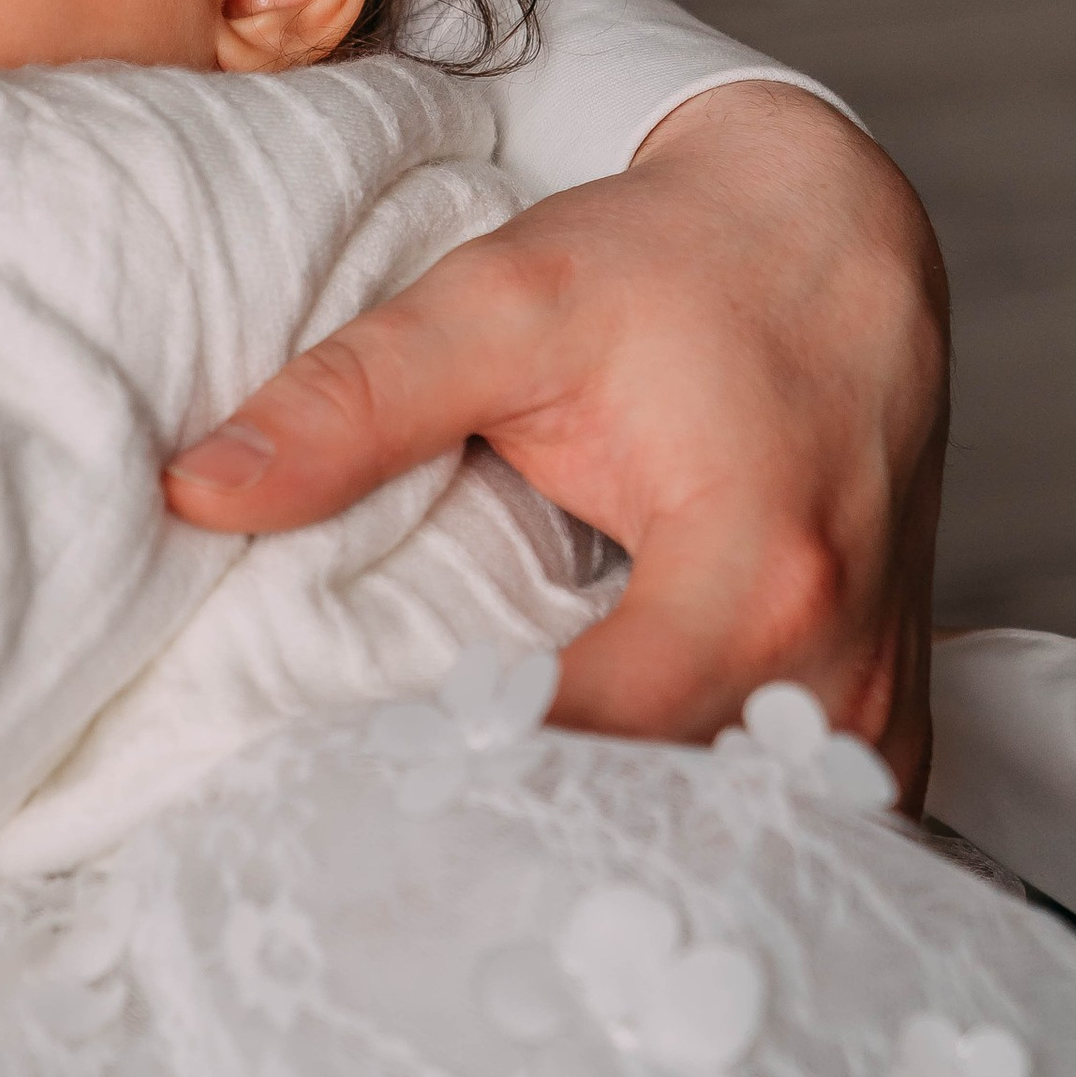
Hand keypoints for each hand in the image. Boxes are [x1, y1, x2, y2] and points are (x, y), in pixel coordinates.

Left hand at [164, 83, 947, 798]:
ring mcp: (872, 700)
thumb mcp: (503, 302)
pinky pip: (791, 820)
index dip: (469, 769)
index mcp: (756, 568)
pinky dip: (690, 828)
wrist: (834, 230)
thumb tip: (197, 490)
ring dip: (611, 846)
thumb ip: (355, 401)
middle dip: (529, 835)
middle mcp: (836, 661)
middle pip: (670, 822)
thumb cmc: (676, 263)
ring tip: (475, 826)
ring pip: (735, 840)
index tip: (351, 777)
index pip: (602, 741)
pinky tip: (583, 811)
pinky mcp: (878, 712)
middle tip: (389, 827)